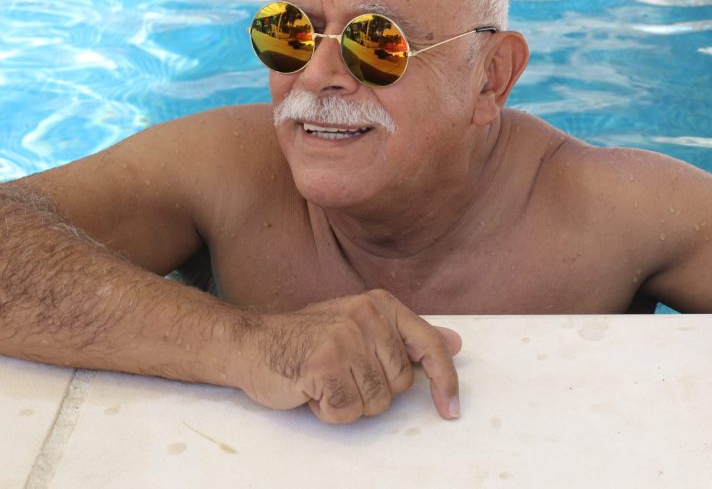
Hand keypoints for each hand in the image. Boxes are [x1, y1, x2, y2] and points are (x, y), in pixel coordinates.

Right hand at [235, 289, 461, 423]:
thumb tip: (456, 342)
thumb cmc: (307, 340)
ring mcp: (346, 339)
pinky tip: (312, 391)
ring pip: (376, 402)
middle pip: (401, 384)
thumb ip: (407, 337)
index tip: (451, 409)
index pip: (430, 345)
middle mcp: (368, 317)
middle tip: (341, 374)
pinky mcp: (326, 364)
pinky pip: (348, 411)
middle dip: (373, 391)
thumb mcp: (361, 327)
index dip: (446, 380)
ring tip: (325, 381)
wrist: (251, 343)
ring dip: (350, 403)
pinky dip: (330, 411)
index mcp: (381, 305)